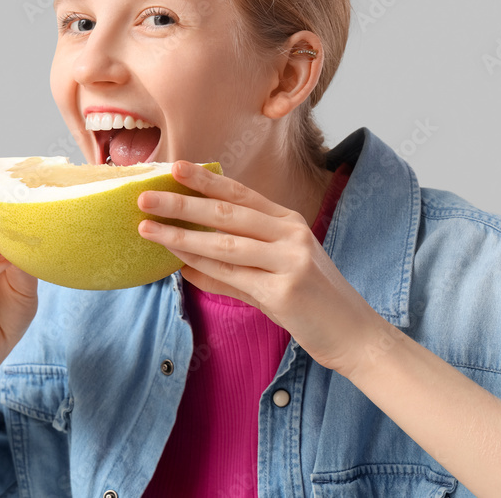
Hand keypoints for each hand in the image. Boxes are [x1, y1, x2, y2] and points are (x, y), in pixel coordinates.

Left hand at [136, 160, 387, 375]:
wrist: (355, 335)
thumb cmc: (312, 303)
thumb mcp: (274, 274)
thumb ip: (231, 269)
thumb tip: (184, 264)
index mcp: (289, 222)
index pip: (240, 194)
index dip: (206, 179)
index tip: (175, 166)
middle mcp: (291, 234)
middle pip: (227, 213)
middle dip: (182, 203)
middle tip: (146, 197)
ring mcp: (290, 261)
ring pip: (225, 243)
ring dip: (182, 235)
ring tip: (148, 229)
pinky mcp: (285, 291)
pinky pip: (234, 276)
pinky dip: (202, 268)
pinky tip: (177, 263)